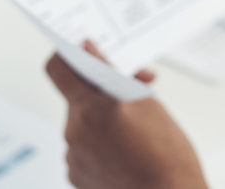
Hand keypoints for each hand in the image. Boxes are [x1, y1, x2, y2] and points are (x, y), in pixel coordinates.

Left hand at [45, 40, 207, 188]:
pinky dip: (99, 144)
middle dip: (101, 92)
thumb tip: (89, 49)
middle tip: (134, 94)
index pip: (58, 68)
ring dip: (101, 119)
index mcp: (90, 108)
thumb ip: (110, 73)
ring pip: (82, 123)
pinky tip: (124, 151)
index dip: (67, 55)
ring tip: (134, 131)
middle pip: (77, 97)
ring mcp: (73, 157)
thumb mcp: (145, 101)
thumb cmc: (167, 153)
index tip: (82, 52)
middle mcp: (74, 132)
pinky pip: (83, 148)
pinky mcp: (77, 177)